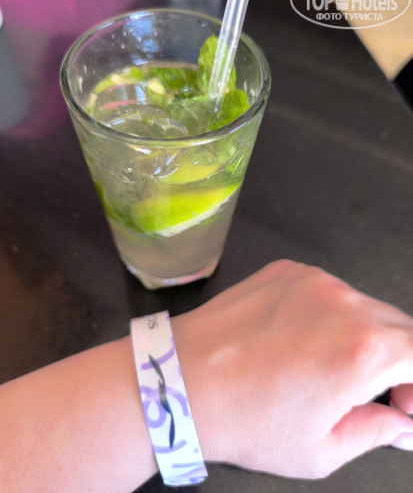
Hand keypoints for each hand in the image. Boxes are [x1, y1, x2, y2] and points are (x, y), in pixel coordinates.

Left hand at [171, 260, 412, 478]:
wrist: (181, 380)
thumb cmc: (246, 420)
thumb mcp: (321, 449)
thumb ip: (376, 431)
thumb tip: (400, 423)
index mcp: (363, 349)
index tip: (404, 404)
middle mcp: (344, 302)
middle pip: (398, 326)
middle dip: (399, 360)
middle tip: (377, 391)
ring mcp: (312, 279)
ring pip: (363, 305)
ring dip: (363, 334)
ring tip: (332, 366)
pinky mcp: (286, 270)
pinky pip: (327, 289)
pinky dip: (330, 313)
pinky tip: (302, 340)